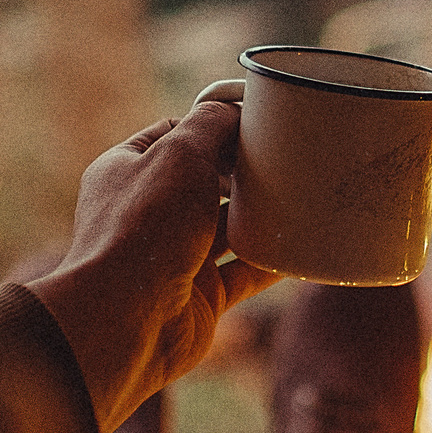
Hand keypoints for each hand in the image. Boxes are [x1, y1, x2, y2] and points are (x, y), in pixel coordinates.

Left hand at [25, 103, 279, 432]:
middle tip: (290, 154)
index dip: (215, 123)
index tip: (258, 118)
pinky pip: (246, 271)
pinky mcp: (203, 296)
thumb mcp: (178, 153)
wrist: (128, 322)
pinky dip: (274, 259)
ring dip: (263, 213)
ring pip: (229, 226)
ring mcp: (176, 256)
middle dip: (244, 169)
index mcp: (127, 170)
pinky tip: (304, 244)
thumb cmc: (144, 228)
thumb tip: (235, 110)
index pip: (176, 134)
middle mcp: (149, 212)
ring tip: (304, 192)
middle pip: (207, 179)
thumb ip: (210, 124)